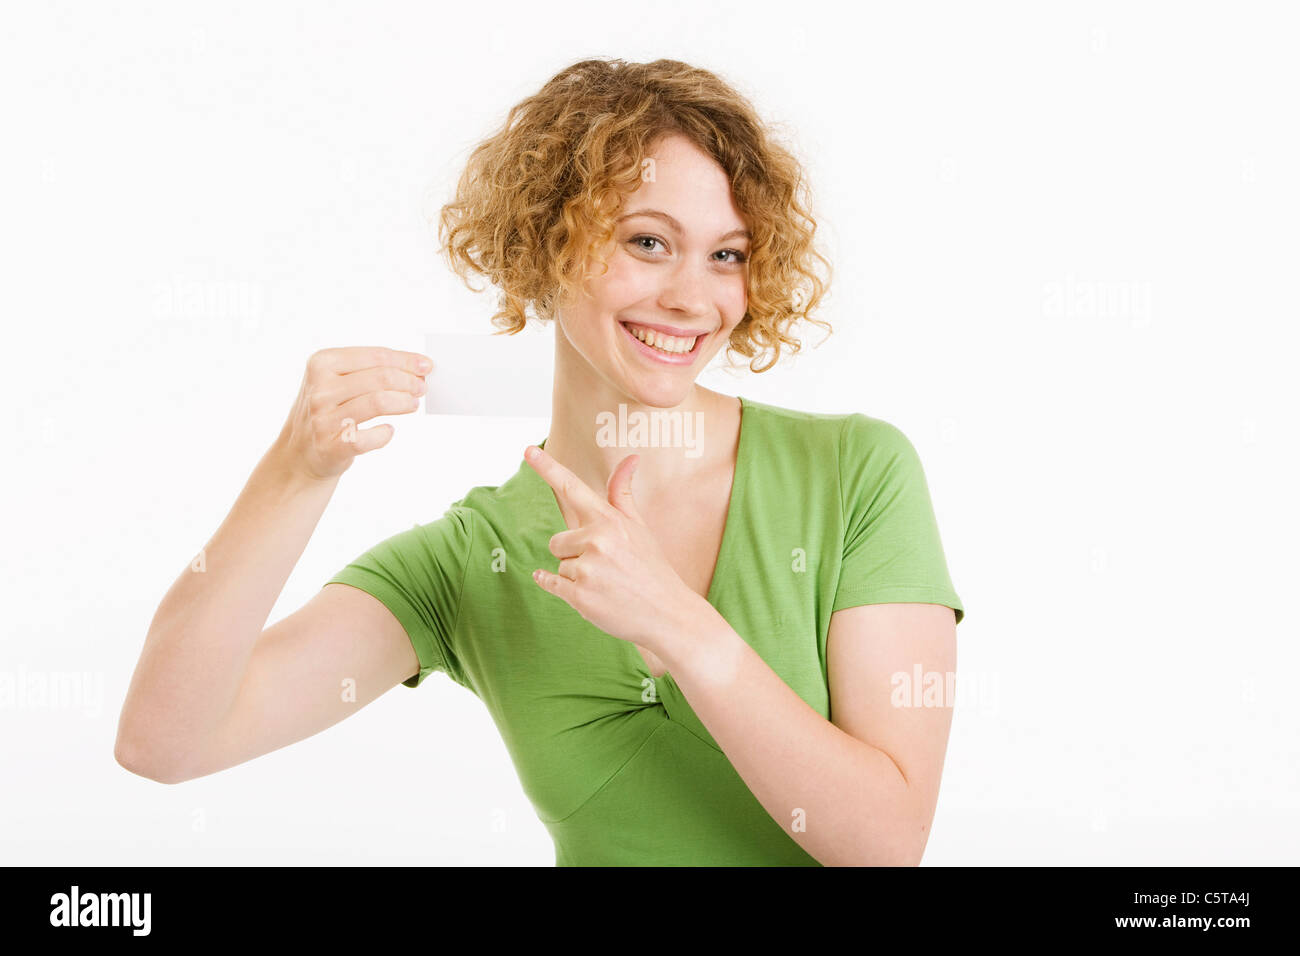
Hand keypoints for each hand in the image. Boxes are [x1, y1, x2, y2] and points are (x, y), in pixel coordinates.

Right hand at [275, 346, 431, 480]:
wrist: (300, 452)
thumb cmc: (329, 410)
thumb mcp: (338, 380)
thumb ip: (372, 370)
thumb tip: (417, 366)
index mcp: (322, 363)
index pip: (376, 355)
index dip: (406, 360)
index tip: (426, 366)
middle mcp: (320, 389)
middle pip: (381, 378)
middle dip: (409, 381)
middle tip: (421, 388)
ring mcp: (323, 418)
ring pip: (378, 402)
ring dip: (404, 402)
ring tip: (413, 404)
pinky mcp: (331, 445)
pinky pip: (370, 438)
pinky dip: (385, 433)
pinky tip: (388, 430)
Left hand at [524, 444, 703, 653]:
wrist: (667, 613)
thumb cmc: (651, 568)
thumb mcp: (639, 527)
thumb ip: (622, 494)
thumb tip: (631, 457)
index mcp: (609, 520)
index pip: (572, 488)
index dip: (548, 468)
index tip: (528, 450)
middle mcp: (597, 540)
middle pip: (558, 541)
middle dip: (574, 553)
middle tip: (605, 567)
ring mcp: (588, 569)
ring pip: (559, 564)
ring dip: (576, 575)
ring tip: (606, 583)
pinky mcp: (580, 596)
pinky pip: (551, 583)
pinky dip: (557, 587)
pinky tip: (582, 591)